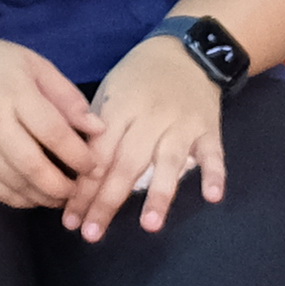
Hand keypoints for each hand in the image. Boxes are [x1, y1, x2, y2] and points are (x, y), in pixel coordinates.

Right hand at [0, 28, 95, 210]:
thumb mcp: (32, 63)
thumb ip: (66, 96)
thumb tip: (97, 129)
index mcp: (14, 92)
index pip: (53, 133)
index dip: (78, 155)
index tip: (94, 165)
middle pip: (32, 165)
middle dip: (62, 186)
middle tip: (80, 190)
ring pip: (12, 183)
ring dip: (42, 197)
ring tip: (62, 197)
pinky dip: (17, 198)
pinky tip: (34, 196)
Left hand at [67, 36, 227, 239]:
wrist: (186, 51)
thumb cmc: (138, 78)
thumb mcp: (109, 93)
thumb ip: (95, 130)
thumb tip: (74, 174)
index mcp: (120, 108)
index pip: (97, 155)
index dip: (83, 188)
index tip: (70, 219)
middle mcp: (150, 118)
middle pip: (127, 164)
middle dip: (107, 201)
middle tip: (92, 234)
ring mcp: (182, 124)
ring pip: (169, 162)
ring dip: (159, 194)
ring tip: (148, 225)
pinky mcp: (209, 129)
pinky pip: (213, 153)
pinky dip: (214, 174)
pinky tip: (211, 197)